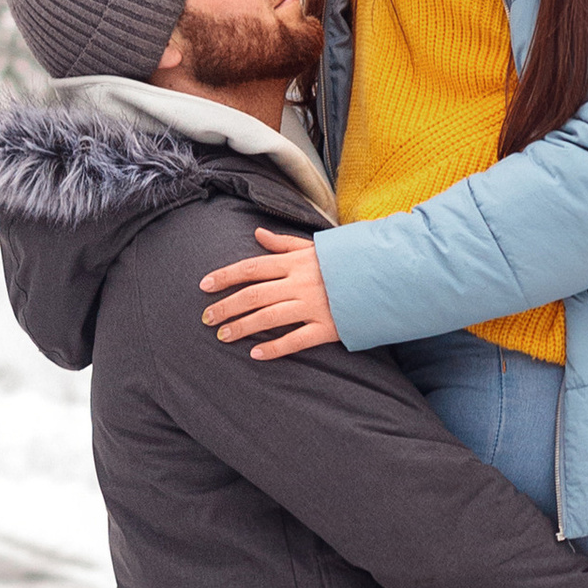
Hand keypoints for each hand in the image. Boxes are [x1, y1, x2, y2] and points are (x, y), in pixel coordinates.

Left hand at [198, 226, 341, 360]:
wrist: (383, 276)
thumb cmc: (345, 262)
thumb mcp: (313, 247)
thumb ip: (283, 244)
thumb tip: (257, 233)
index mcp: (295, 263)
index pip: (251, 268)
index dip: (225, 276)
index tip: (204, 286)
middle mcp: (299, 283)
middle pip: (253, 294)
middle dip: (226, 306)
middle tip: (206, 318)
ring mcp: (313, 306)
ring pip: (269, 317)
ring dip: (242, 327)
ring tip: (223, 336)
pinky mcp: (327, 327)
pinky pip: (296, 340)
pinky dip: (275, 348)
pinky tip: (256, 354)